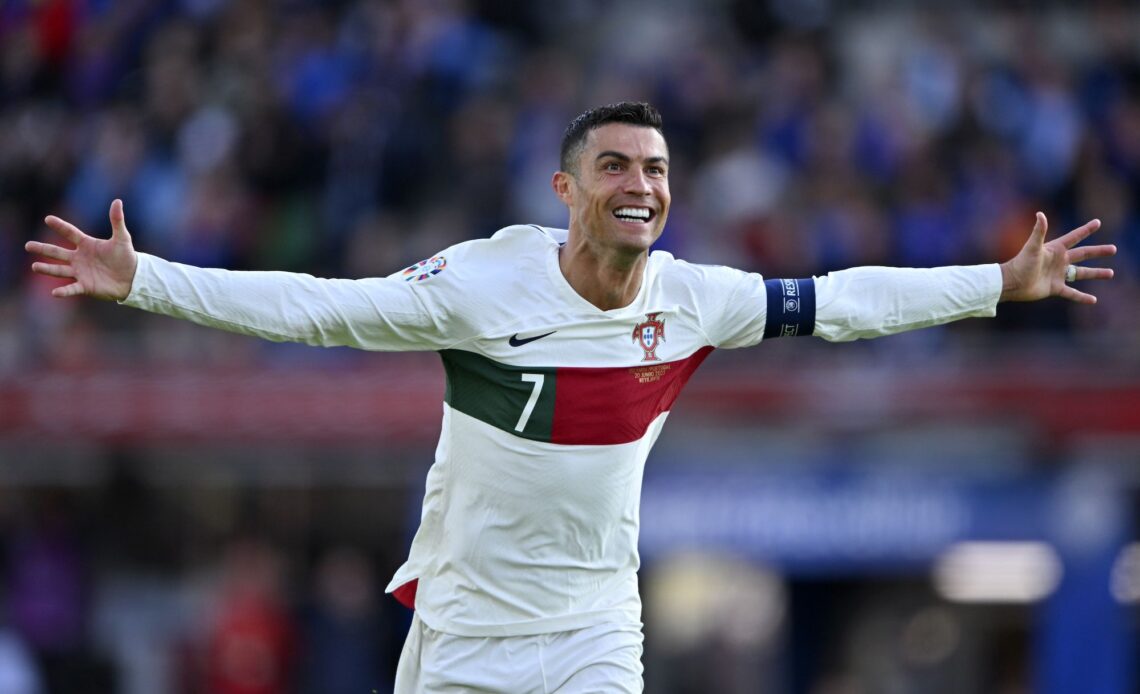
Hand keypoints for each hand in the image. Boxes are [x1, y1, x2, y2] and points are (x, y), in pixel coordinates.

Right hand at [25, 199, 138, 300]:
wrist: (133, 278)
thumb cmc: (126, 257)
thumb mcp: (122, 238)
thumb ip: (117, 220)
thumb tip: (117, 201)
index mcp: (87, 244)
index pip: (70, 233)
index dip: (60, 226)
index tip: (48, 219)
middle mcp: (79, 258)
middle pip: (57, 253)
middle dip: (43, 249)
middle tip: (28, 245)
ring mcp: (80, 272)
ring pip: (59, 270)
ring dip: (47, 268)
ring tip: (34, 266)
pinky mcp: (85, 286)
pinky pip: (72, 288)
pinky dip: (64, 291)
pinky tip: (54, 293)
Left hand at [999, 212, 1115, 302]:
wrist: (1012, 283)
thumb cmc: (1021, 263)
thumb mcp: (1032, 247)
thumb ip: (1039, 231)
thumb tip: (1040, 214)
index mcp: (1055, 249)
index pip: (1074, 237)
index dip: (1086, 230)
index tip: (1097, 222)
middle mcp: (1059, 261)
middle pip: (1083, 254)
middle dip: (1098, 251)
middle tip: (1113, 249)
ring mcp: (1058, 275)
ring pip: (1081, 273)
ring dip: (1096, 273)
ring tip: (1111, 273)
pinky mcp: (1055, 288)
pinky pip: (1072, 293)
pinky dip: (1082, 297)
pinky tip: (1093, 300)